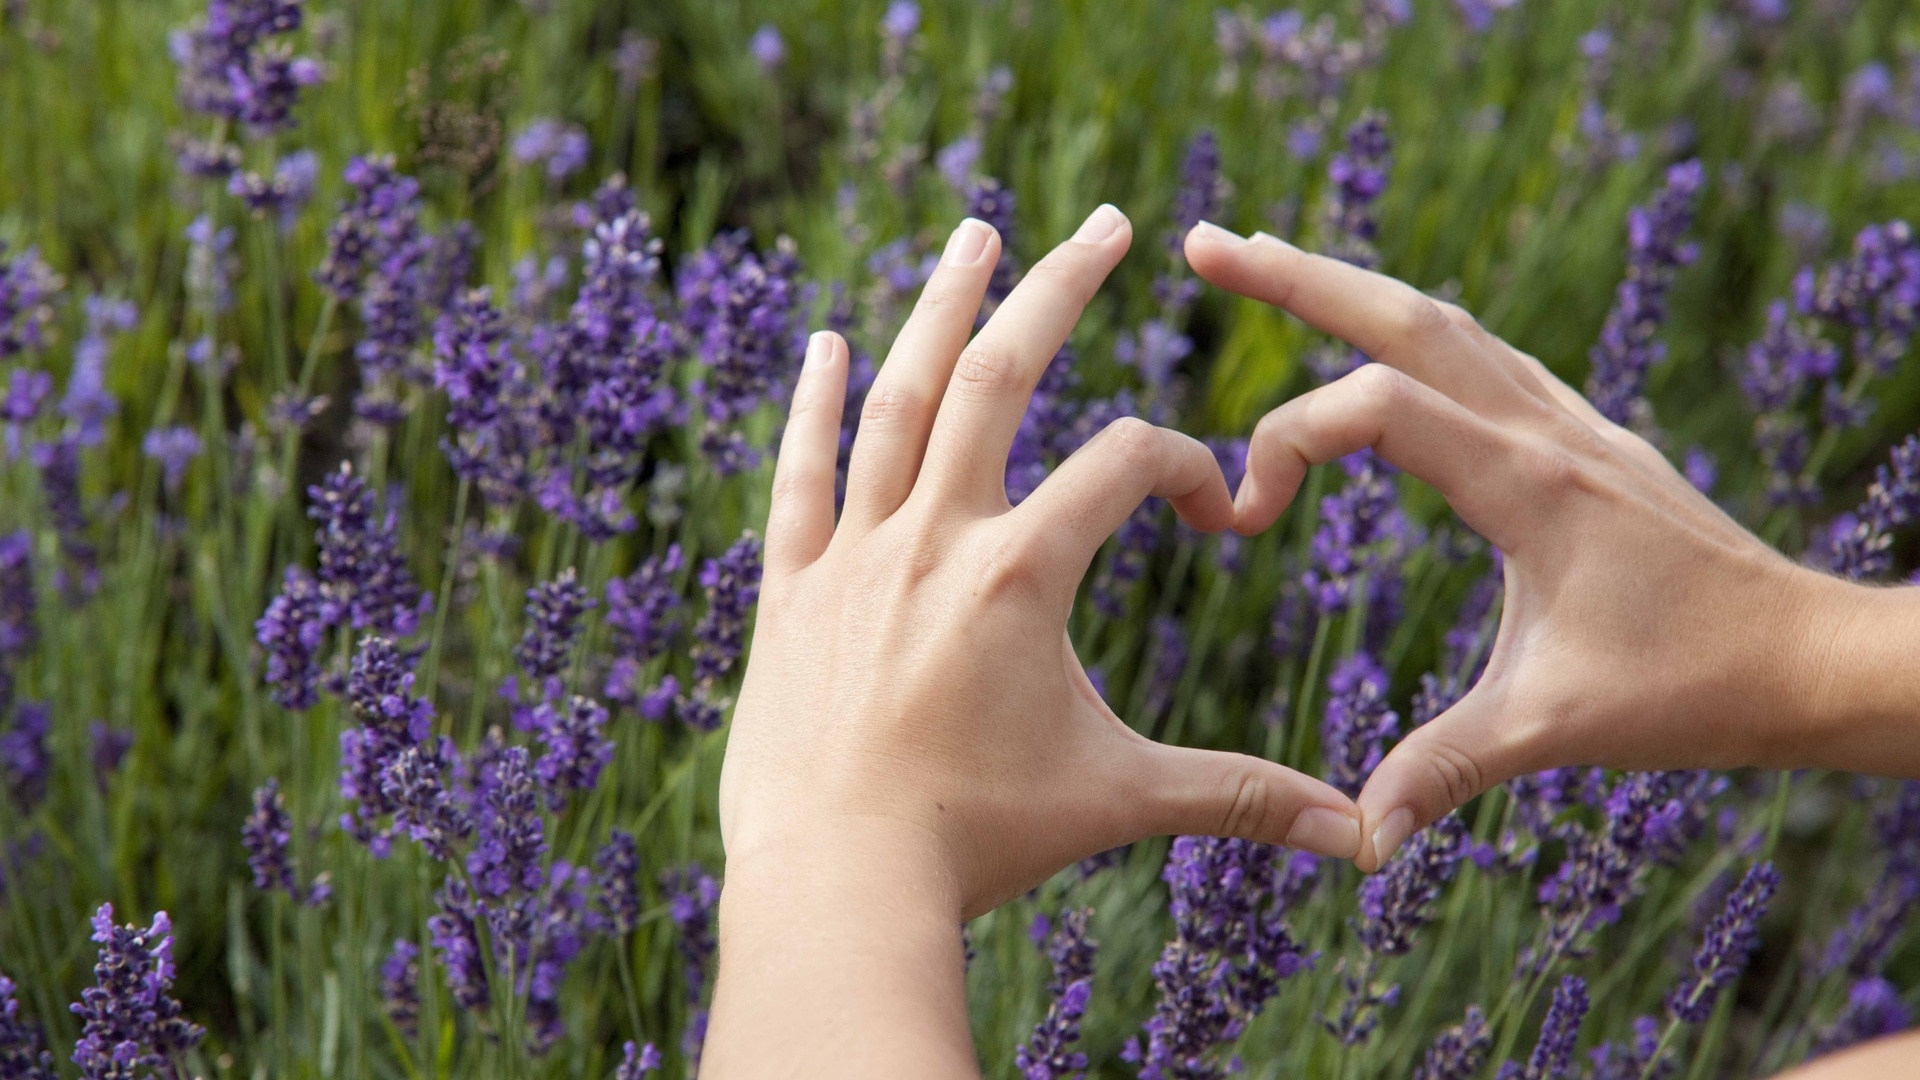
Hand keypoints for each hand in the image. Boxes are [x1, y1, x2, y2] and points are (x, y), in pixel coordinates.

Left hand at [719, 209, 1364, 918]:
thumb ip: (1239, 794)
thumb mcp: (1119, 800)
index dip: (1180, 467)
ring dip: (938, 307)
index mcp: (1020, 573)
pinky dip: (812, 403)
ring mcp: (852, 556)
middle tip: (1106, 220)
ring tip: (975, 233)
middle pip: (999, 376)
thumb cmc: (980, 842)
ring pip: (895, 401)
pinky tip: (826, 339)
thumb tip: (1359, 833)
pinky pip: (799, 475)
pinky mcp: (790, 590)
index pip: (1121, 464)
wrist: (836, 885)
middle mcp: (932, 539)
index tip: (1207, 510)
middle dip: (1059, 289)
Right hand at [1184, 222, 1863, 871]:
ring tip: (1266, 256)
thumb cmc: (1692, 688)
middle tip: (1202, 244)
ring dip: (1349, 284)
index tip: (1242, 516)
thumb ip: (1442, 770)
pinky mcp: (1583, 436)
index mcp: (1529, 485)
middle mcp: (1547, 429)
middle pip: (1405, 315)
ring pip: (1445, 320)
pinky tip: (1386, 335)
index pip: (1378, 406)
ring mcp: (1570, 422)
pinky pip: (1485, 352)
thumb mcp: (1552, 731)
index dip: (1288, 441)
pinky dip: (1413, 326)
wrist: (1811, 657)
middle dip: (1295, 276)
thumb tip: (1354, 840)